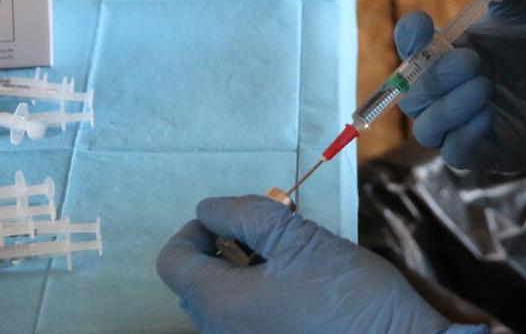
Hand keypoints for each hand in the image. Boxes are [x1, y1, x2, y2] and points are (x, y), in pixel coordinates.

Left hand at [156, 195, 484, 333]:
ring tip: (292, 256)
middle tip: (273, 231)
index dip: (196, 228)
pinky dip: (258, 293)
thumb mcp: (300, 239)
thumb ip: (248, 217)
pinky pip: (243, 318)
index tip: (235, 215)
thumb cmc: (348, 294)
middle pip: (196, 281)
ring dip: (244, 269)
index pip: (173, 261)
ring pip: (221, 300)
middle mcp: (219, 331)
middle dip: (226, 245)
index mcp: (219, 303)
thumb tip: (209, 208)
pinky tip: (300, 285)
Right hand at [395, 0, 525, 172]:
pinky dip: (463, 138)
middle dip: (431, 77)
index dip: (409, 39)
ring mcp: (478, 122)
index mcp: (460, 49)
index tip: (421, 22)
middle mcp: (461, 89)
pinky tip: (486, 113)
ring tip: (483, 84)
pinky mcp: (502, 151)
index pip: (414, 52)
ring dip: (445, 108)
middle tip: (471, 59)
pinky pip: (460, 156)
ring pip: (429, 129)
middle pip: (414, 94)